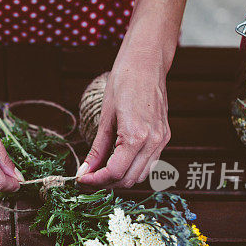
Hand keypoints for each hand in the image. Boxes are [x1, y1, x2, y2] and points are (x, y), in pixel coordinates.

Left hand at [76, 46, 170, 187]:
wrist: (146, 63)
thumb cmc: (124, 82)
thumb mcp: (105, 117)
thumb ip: (97, 149)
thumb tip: (84, 171)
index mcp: (136, 136)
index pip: (114, 173)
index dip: (95, 181)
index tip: (81, 179)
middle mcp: (153, 142)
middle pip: (128, 180)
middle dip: (106, 183)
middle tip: (88, 177)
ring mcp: (161, 140)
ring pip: (140, 176)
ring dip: (120, 178)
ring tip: (101, 171)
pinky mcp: (164, 137)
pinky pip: (149, 164)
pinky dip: (132, 168)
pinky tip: (117, 160)